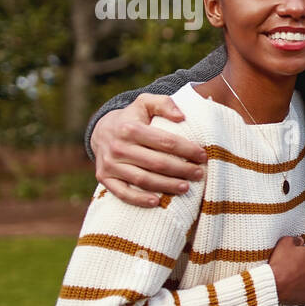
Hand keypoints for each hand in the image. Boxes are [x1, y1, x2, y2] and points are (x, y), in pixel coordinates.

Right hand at [91, 94, 206, 206]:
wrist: (101, 131)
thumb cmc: (133, 118)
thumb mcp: (145, 103)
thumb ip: (164, 104)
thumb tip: (181, 117)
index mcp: (130, 128)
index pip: (165, 142)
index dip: (187, 150)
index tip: (203, 156)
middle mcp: (118, 147)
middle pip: (156, 163)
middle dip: (181, 170)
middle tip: (199, 174)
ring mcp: (110, 164)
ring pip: (142, 179)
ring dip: (166, 186)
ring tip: (186, 187)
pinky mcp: (104, 178)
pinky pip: (122, 193)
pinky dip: (139, 199)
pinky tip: (156, 202)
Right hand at [268, 236, 304, 305]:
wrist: (273, 284)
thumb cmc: (279, 264)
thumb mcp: (284, 243)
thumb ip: (294, 240)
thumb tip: (299, 241)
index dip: (304, 256)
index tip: (296, 258)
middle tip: (293, 270)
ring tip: (291, 280)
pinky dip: (301, 293)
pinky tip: (292, 289)